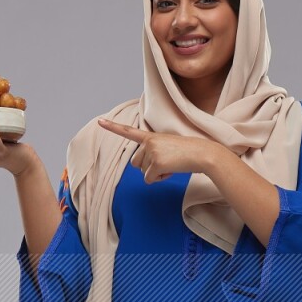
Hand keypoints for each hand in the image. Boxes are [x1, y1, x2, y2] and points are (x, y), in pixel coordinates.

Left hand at [97, 117, 215, 182]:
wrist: (202, 153)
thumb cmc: (188, 152)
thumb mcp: (168, 147)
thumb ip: (153, 153)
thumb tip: (146, 171)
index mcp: (151, 136)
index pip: (128, 131)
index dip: (112, 127)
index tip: (99, 121)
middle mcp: (148, 142)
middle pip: (135, 163)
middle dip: (147, 168)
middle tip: (166, 163)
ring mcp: (151, 152)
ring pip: (142, 172)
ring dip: (154, 174)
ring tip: (170, 165)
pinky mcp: (156, 163)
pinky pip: (149, 179)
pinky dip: (159, 179)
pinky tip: (171, 171)